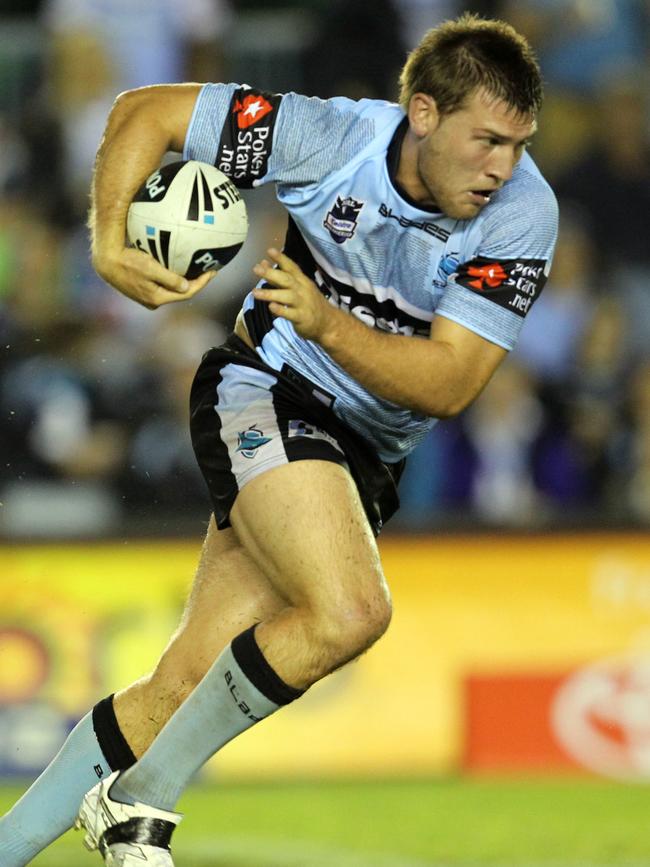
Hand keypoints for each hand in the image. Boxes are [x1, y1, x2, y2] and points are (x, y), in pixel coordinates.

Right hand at [93, 246, 215, 309]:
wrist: (106, 262)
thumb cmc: (127, 262)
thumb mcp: (149, 268)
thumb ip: (169, 279)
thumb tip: (187, 286)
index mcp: (158, 298)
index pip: (187, 293)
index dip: (202, 283)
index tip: (213, 270)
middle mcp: (154, 301)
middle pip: (182, 292)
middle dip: (197, 282)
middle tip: (208, 269)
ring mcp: (148, 297)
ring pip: (172, 289)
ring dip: (185, 280)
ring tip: (197, 269)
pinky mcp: (143, 289)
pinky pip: (164, 284)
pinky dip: (174, 277)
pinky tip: (178, 266)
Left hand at [252, 248, 333, 341]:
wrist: (328, 322)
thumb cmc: (309, 303)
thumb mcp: (297, 287)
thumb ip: (278, 277)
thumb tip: (262, 263)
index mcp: (301, 281)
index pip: (291, 267)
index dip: (281, 259)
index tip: (270, 251)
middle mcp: (302, 290)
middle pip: (287, 280)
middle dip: (271, 274)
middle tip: (256, 269)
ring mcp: (302, 304)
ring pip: (287, 296)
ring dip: (270, 294)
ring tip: (255, 292)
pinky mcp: (302, 317)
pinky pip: (290, 314)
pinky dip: (280, 310)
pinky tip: (271, 307)